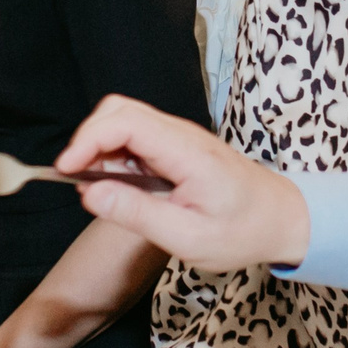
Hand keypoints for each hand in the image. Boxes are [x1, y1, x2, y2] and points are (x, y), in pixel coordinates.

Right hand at [54, 95, 310, 270]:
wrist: (281, 219)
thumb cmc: (241, 231)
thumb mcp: (188, 237)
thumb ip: (138, 214)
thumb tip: (90, 194)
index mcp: (187, 152)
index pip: (126, 122)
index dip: (88, 140)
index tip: (66, 170)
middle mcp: (181, 134)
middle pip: (118, 110)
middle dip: (88, 140)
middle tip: (77, 179)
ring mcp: (178, 137)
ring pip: (123, 121)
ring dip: (99, 148)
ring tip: (100, 189)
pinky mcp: (174, 146)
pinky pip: (134, 138)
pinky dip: (114, 156)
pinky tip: (118, 187)